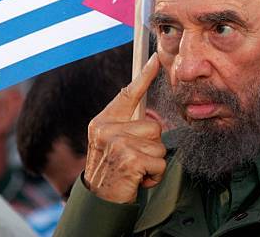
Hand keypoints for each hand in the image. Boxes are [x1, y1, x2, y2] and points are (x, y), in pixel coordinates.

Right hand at [84, 53, 164, 202]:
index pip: (127, 94)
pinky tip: (139, 179)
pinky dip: (155, 174)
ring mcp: (118, 144)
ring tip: (136, 169)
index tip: (156, 59)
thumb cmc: (111, 170)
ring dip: (154, 161)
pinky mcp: (130, 159)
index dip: (144, 76)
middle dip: (151, 145)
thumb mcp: (113, 143)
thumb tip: (153, 119)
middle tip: (134, 159)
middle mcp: (107, 129)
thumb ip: (127, 127)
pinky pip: (160, 161)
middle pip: (153, 125)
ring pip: (159, 143)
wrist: (99, 200)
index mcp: (104, 121)